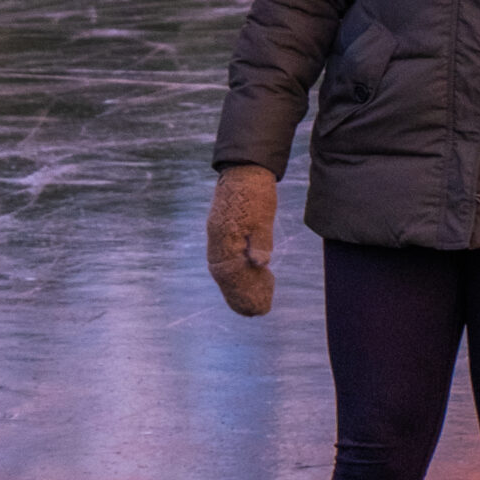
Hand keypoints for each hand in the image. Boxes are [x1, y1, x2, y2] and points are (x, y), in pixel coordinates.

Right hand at [206, 166, 276, 316]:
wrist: (245, 167)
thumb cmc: (255, 191)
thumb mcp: (263, 215)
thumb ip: (261, 240)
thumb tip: (260, 262)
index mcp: (224, 238)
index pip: (230, 274)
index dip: (242, 294)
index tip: (256, 308)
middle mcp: (216, 240)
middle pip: (224, 276)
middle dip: (238, 296)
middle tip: (255, 313)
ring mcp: (218, 236)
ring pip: (225, 268)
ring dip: (236, 286)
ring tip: (251, 303)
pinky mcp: (223, 231)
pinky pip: (226, 258)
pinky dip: (236, 272)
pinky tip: (248, 278)